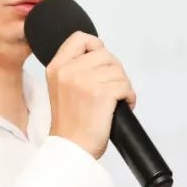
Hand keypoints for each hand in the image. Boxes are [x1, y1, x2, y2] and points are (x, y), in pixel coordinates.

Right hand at [45, 32, 135, 158]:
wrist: (70, 148)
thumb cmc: (70, 125)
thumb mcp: (60, 89)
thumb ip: (74, 69)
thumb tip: (101, 58)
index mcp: (56, 67)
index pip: (80, 38)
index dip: (97, 46)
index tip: (102, 62)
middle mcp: (68, 71)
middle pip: (105, 54)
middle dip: (114, 71)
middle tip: (112, 88)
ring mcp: (84, 81)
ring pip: (118, 71)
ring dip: (123, 85)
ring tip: (116, 100)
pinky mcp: (101, 94)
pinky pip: (125, 86)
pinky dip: (129, 97)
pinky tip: (122, 106)